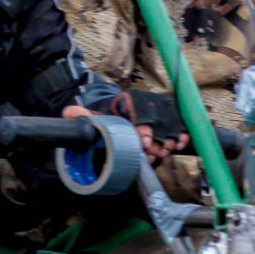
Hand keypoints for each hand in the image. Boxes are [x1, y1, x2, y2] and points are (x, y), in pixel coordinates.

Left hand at [66, 96, 187, 163]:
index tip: (144, 143)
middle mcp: (146, 101)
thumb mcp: (92, 116)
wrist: (117, 113)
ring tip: (164, 153)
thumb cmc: (106, 117)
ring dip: (171, 138)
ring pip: (171, 119)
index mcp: (127, 101)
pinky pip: (180, 120)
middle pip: (158, 117)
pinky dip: (183, 132)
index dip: (144, 127)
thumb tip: (71, 113)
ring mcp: (159, 108)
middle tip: (154, 153)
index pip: (139, 110)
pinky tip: (180, 144)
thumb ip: (80, 115)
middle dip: (159, 138)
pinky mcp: (169, 116)